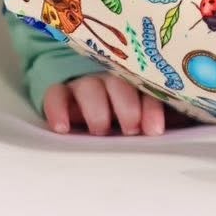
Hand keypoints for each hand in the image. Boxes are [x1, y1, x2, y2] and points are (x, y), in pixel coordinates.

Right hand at [42, 73, 165, 136]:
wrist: (80, 103)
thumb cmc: (120, 116)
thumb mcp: (138, 119)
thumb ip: (150, 122)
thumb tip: (160, 135)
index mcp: (135, 84)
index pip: (146, 91)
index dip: (151, 108)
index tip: (154, 130)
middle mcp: (110, 79)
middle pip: (119, 84)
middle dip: (127, 107)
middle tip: (130, 130)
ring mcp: (83, 84)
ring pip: (89, 88)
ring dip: (96, 110)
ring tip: (100, 131)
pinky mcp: (59, 93)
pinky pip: (55, 95)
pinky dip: (57, 109)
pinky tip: (62, 128)